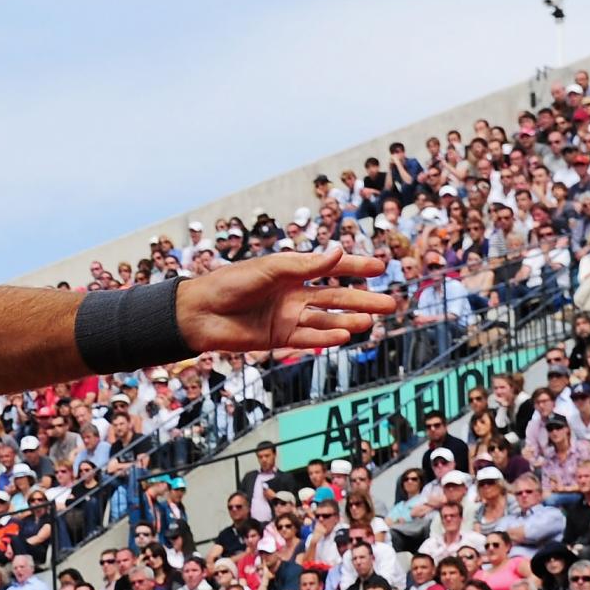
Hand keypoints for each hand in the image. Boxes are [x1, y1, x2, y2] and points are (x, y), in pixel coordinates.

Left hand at [177, 250, 400, 354]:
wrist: (199, 312)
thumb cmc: (231, 283)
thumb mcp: (272, 268)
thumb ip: (306, 265)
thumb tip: (339, 251)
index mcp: (292, 272)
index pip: (331, 268)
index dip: (355, 267)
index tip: (380, 267)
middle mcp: (293, 294)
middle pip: (335, 298)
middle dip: (362, 300)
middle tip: (390, 303)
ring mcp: (287, 317)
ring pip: (325, 320)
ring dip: (347, 321)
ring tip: (370, 322)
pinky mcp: (277, 338)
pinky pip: (307, 339)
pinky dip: (325, 338)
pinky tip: (345, 336)